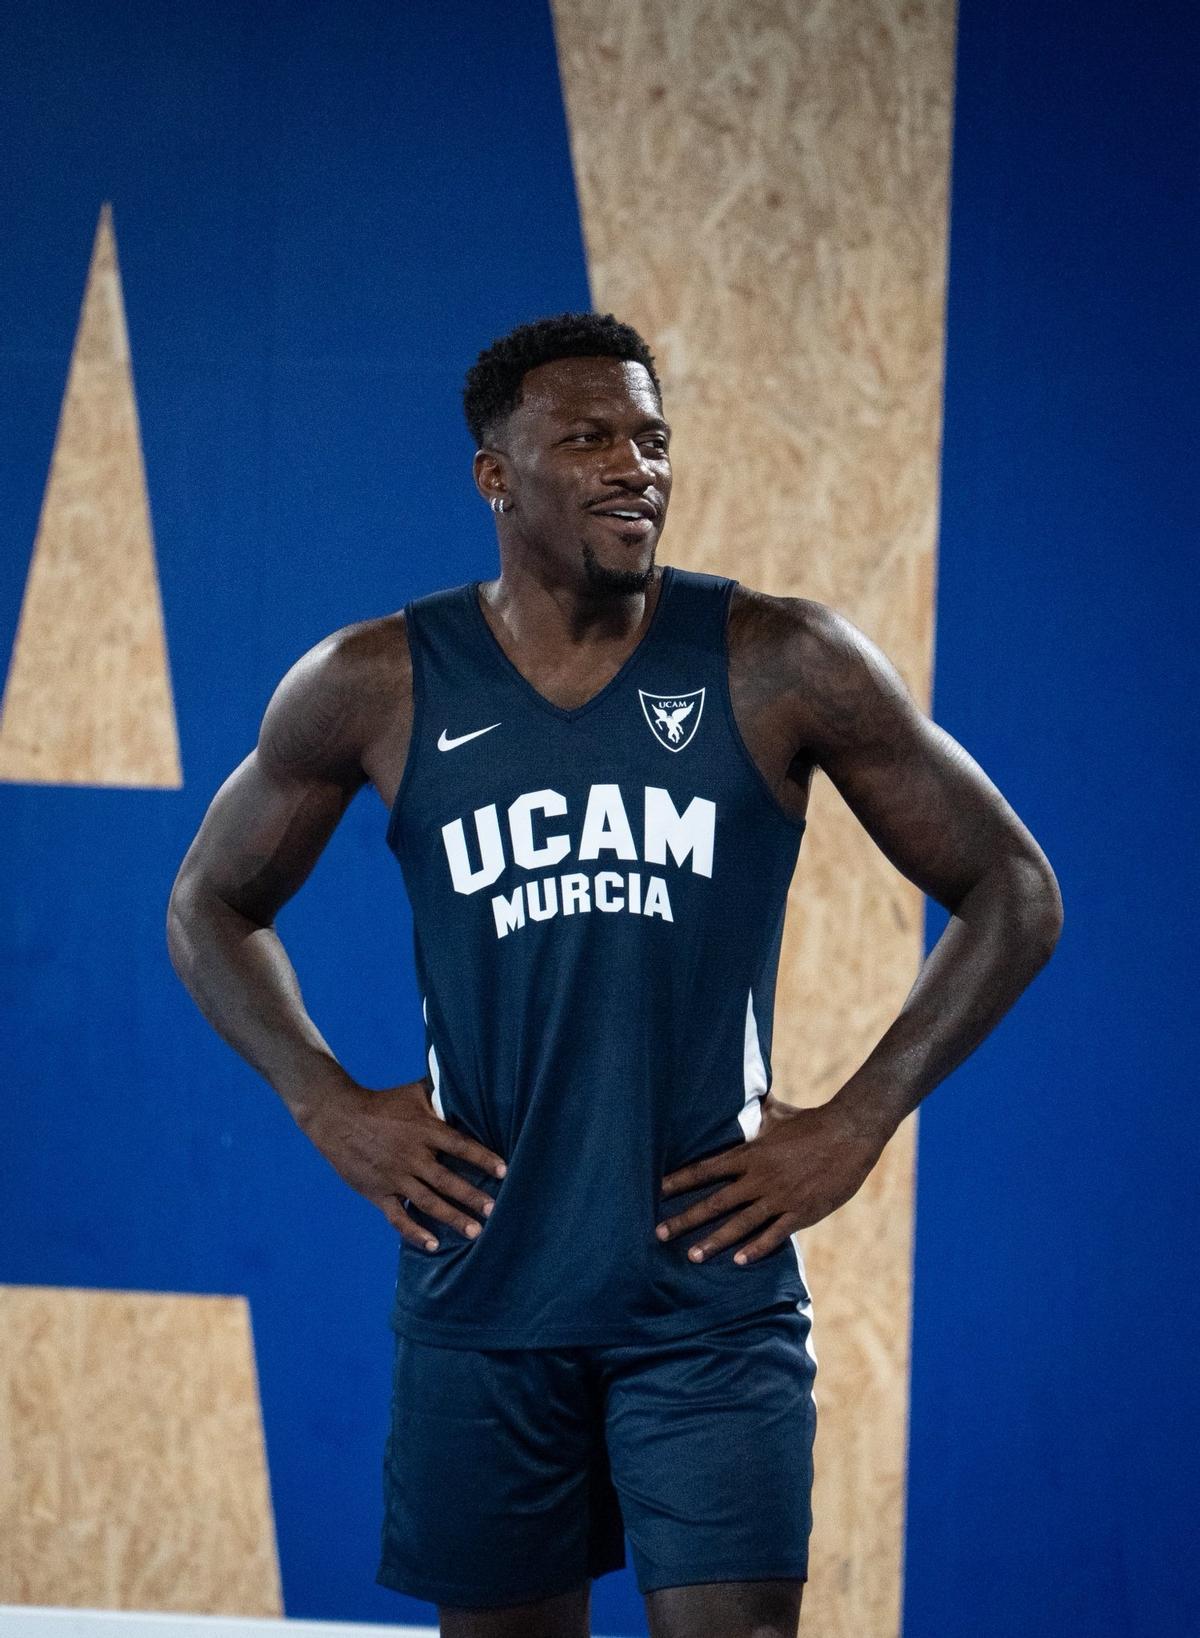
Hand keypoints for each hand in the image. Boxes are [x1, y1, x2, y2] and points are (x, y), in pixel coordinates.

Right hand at [299, 1076, 506, 1250]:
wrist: (337, 1117)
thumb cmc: (381, 1103)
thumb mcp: (413, 1093)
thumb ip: (440, 1093)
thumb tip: (467, 1079)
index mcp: (424, 1130)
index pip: (460, 1146)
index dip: (483, 1158)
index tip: (504, 1171)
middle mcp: (412, 1156)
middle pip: (448, 1180)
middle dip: (473, 1196)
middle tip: (494, 1210)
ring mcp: (395, 1177)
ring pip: (429, 1202)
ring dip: (453, 1217)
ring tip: (475, 1231)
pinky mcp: (378, 1192)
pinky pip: (398, 1216)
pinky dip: (415, 1232)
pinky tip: (433, 1244)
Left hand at [656, 1092, 887, 1264]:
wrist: (850, 1133)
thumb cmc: (812, 1121)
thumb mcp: (777, 1113)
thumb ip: (756, 1108)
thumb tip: (745, 1089)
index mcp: (750, 1154)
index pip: (706, 1169)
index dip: (680, 1180)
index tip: (657, 1190)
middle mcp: (759, 1178)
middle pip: (715, 1201)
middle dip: (685, 1219)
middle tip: (660, 1233)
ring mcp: (779, 1197)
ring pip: (740, 1224)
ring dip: (715, 1241)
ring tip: (692, 1256)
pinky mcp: (801, 1212)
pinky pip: (775, 1234)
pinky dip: (756, 1248)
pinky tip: (739, 1261)